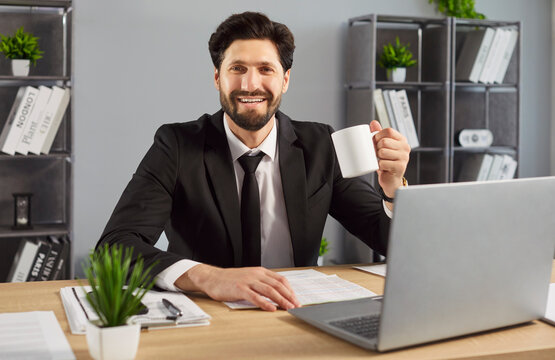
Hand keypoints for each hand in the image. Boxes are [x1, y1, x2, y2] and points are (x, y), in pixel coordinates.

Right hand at [174, 264, 300, 311]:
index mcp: (260, 271)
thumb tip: (277, 294)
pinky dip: (265, 303)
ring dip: (281, 300)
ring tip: (288, 307)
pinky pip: (255, 296)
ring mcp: (248, 281)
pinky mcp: (239, 289)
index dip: (290, 289)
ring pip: (269, 290)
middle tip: (296, 305)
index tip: (296, 299)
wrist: (213, 278)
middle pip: (277, 285)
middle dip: (289, 296)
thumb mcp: (249, 278)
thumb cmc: (231, 280)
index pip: (280, 279)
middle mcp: (256, 274)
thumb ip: (261, 283)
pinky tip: (271, 309)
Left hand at [370, 120, 409, 200]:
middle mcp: (405, 147)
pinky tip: (384, 168)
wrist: (391, 180)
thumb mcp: (383, 146)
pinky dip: (379, 166)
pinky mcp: (400, 167)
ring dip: (378, 158)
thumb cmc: (386, 162)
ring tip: (381, 161)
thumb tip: (373, 123)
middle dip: (377, 148)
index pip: (388, 131)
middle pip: (384, 142)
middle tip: (378, 155)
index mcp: (401, 140)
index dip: (378, 136)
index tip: (376, 142)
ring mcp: (404, 157)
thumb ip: (379, 134)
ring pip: (382, 152)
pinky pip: (383, 163)